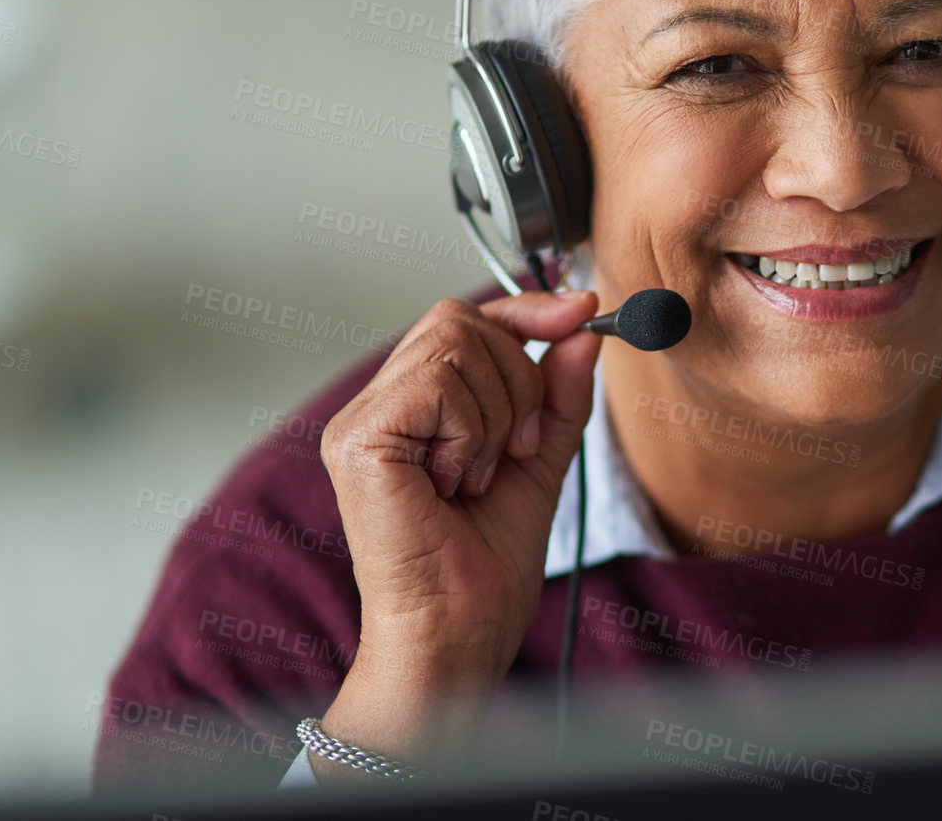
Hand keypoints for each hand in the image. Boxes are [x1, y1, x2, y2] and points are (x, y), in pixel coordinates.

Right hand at [313, 290, 601, 774]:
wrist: (458, 632)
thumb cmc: (484, 567)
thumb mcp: (541, 459)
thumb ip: (558, 394)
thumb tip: (583, 328)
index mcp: (413, 407)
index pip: (466, 320)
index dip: (527, 308)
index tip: (582, 311)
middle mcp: (377, 405)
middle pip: (463, 320)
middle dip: (518, 379)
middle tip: (515, 449)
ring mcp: (360, 420)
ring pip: (457, 345)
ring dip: (496, 414)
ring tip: (478, 476)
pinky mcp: (358, 439)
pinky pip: (439, 383)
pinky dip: (471, 431)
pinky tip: (455, 482)